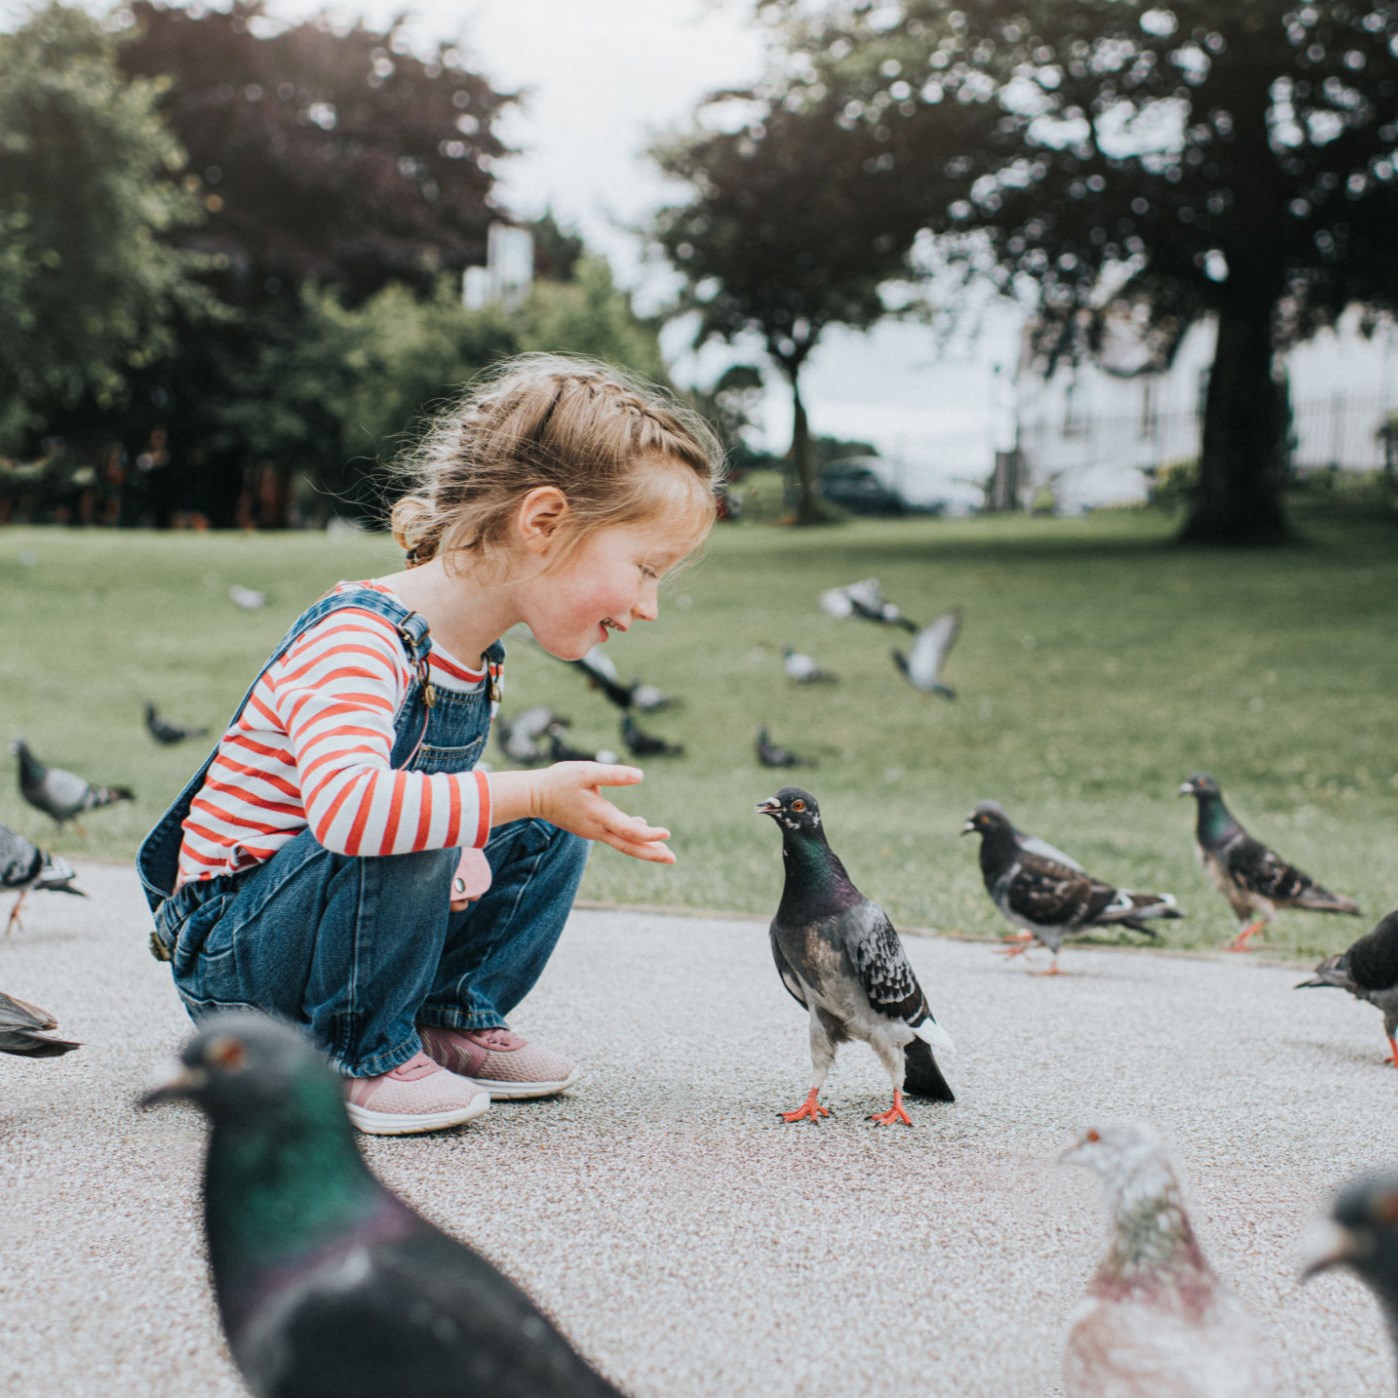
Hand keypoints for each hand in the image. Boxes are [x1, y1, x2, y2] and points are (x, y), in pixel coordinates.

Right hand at [487, 763, 673, 863]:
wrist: (533, 796)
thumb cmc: (559, 781)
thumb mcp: (587, 771)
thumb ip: (613, 775)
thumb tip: (640, 776)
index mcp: (599, 816)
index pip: (629, 831)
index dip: (648, 835)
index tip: (666, 834)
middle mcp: (597, 829)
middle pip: (628, 846)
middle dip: (651, 854)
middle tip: (672, 860)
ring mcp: (592, 831)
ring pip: (622, 843)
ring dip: (643, 847)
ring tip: (663, 850)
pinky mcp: (588, 827)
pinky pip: (613, 835)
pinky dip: (629, 835)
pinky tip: (640, 825)